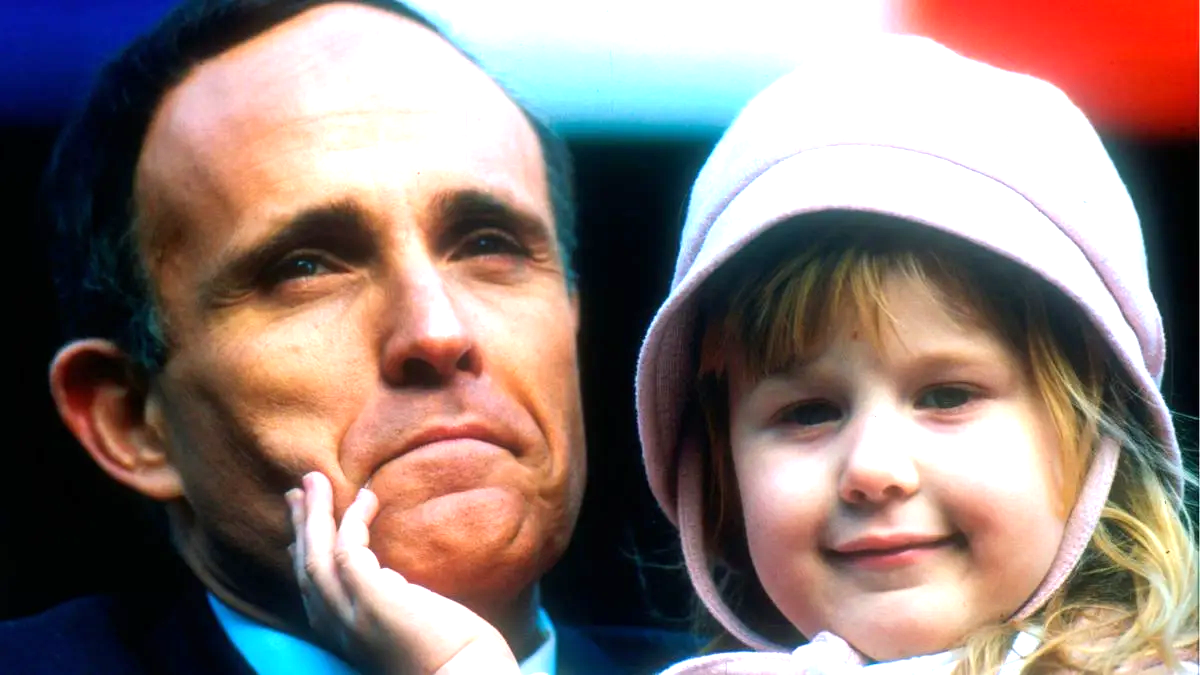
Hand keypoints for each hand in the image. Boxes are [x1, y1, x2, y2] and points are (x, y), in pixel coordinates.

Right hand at [287, 472, 520, 674]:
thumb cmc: (450, 655)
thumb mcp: (405, 624)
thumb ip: (389, 602)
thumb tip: (390, 577)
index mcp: (344, 634)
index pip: (313, 588)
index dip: (304, 551)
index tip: (304, 524)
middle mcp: (338, 629)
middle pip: (306, 568)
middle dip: (301, 525)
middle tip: (299, 489)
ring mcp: (352, 617)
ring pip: (316, 556)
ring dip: (314, 514)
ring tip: (315, 479)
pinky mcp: (372, 602)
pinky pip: (348, 551)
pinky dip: (353, 521)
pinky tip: (366, 498)